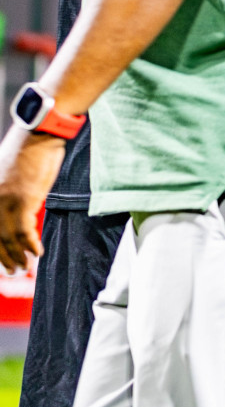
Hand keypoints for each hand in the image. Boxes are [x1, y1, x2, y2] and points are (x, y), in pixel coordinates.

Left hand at [0, 126, 63, 273]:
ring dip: (17, 255)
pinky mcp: (24, 200)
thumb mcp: (4, 174)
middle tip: (13, 270)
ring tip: (23, 266)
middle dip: (3, 257)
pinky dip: (30, 245)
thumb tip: (9, 209)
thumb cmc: (26, 152)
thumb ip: (2, 193)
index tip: (1, 259)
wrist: (38, 136)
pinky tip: (37, 252)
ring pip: (7, 238)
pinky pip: (24, 231)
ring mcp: (5, 201)